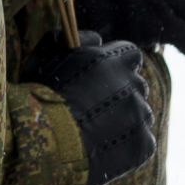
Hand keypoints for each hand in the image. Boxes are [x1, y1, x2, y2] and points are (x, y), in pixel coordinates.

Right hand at [22, 31, 155, 184]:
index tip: (104, 73)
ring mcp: (140, 116)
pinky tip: (104, 147)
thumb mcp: (47, 55)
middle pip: (136, 85)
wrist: (46, 140)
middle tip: (97, 105)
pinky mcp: (144, 145)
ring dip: (125, 119)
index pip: (130, 54)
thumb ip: (76, 40)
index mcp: (112, 60)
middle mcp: (132, 85)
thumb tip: (98, 38)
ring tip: (98, 130)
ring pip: (140, 114)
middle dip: (121, 92)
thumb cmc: (40, 94)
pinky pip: (142, 141)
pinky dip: (127, 144)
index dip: (117, 63)